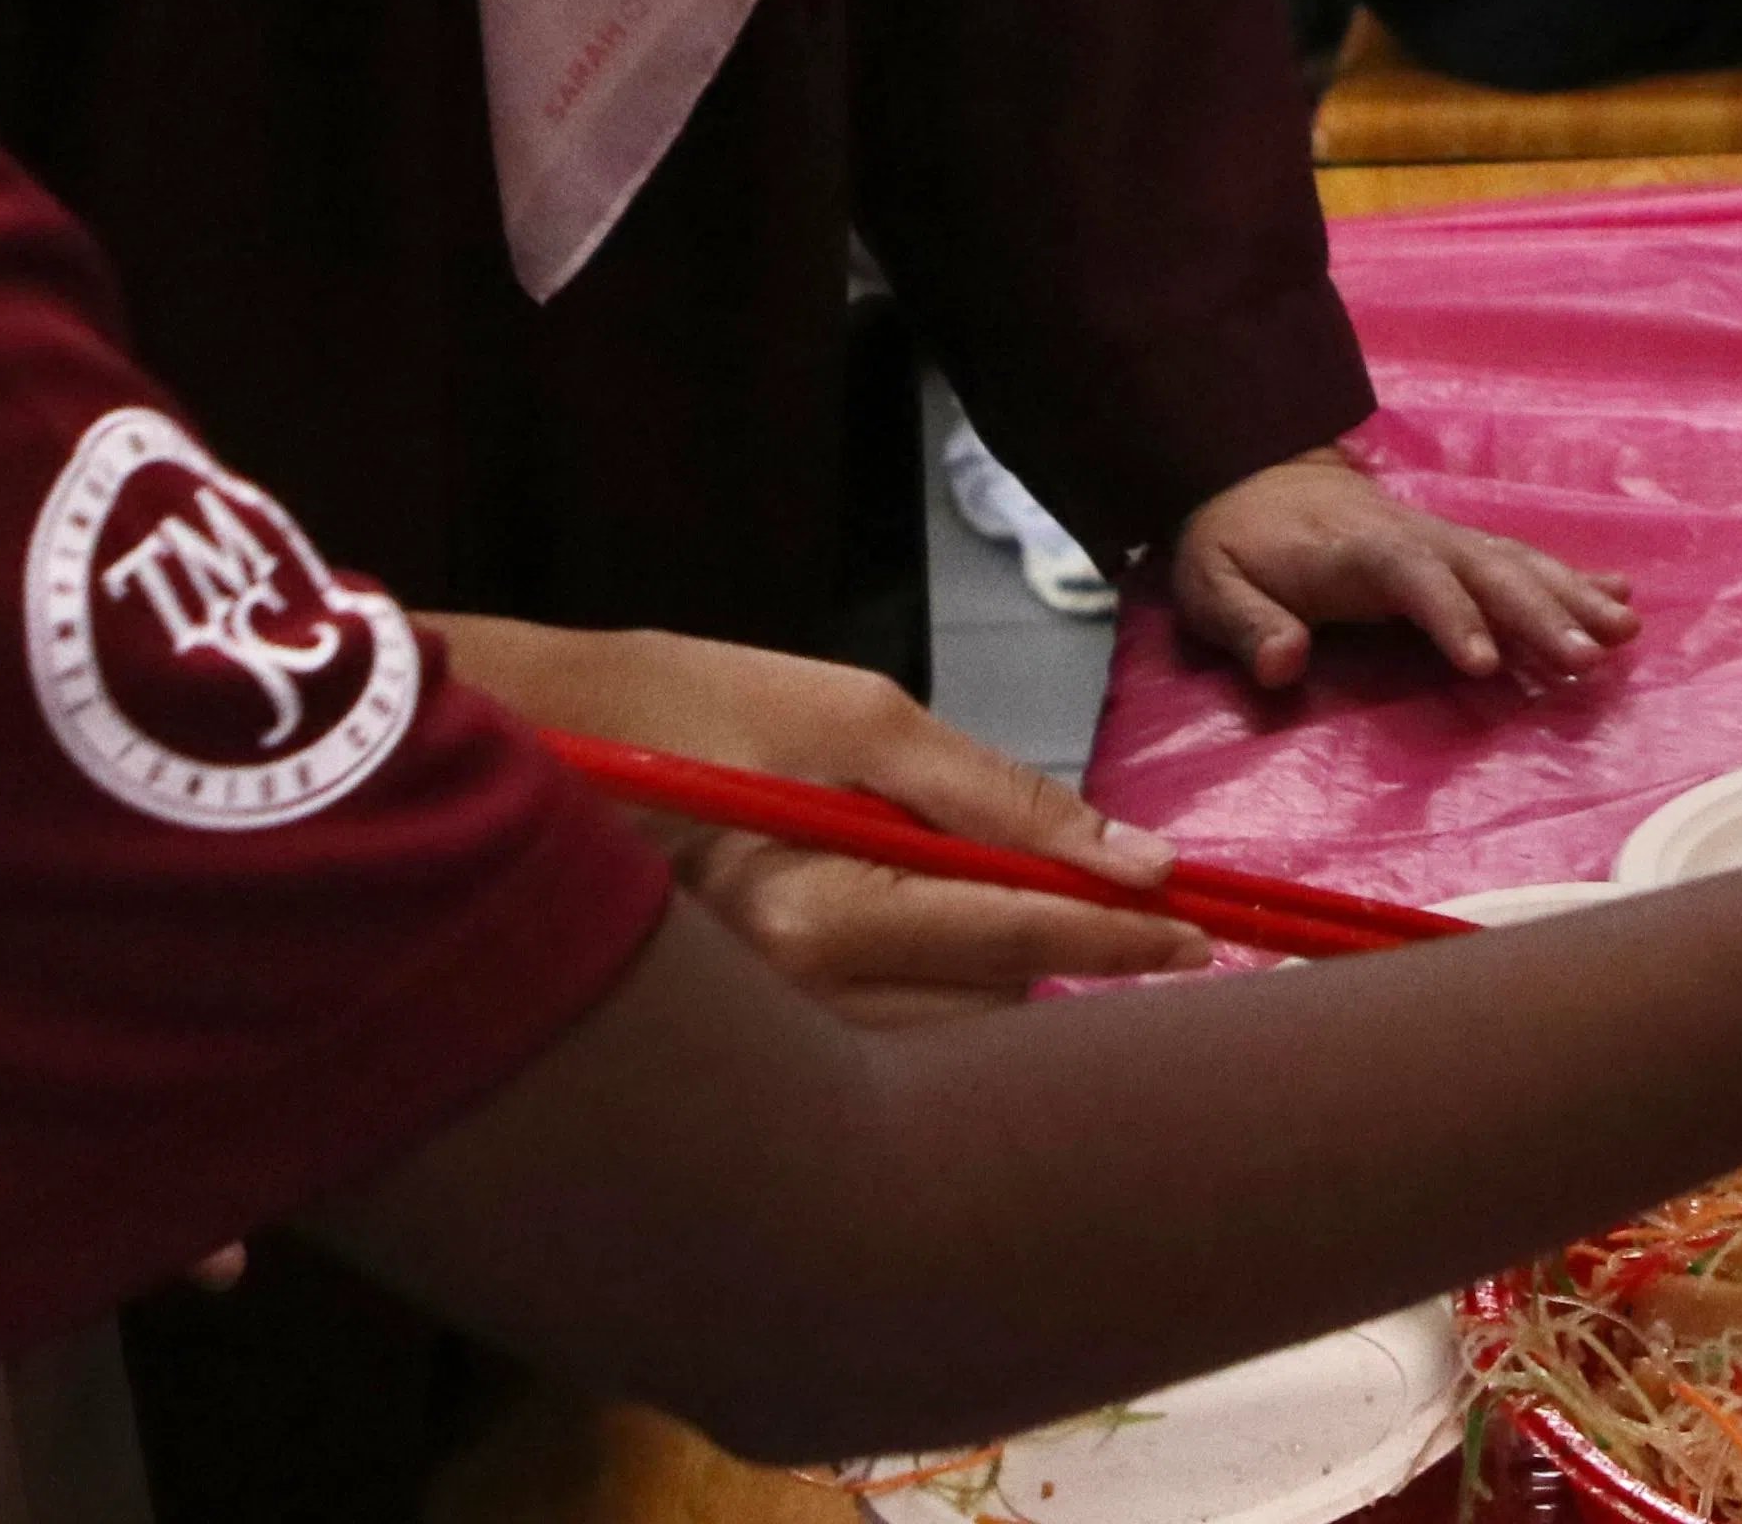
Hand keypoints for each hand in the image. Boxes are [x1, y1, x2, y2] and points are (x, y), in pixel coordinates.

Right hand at [433, 617, 1206, 1019]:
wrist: (532, 750)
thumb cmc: (686, 704)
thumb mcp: (853, 715)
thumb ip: (992, 795)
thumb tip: (1127, 855)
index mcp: (815, 911)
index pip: (1016, 938)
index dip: (1124, 933)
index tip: (1209, 929)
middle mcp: (791, 1001)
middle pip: (994, 1009)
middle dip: (1066, 957)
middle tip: (1135, 915)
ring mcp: (767, 1032)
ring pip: (947, 1038)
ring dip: (1002, 980)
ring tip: (1021, 908)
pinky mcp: (755, 1036)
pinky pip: (885, 1038)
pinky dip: (935, 994)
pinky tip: (937, 937)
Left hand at [1170, 451, 1638, 689]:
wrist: (1253, 477)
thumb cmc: (1232, 547)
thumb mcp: (1209, 587)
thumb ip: (1247, 625)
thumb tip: (1284, 664)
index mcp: (1352, 550)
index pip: (1409, 576)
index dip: (1449, 614)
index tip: (1485, 663)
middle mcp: (1410, 536)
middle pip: (1484, 568)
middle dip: (1539, 611)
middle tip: (1588, 659)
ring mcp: (1440, 538)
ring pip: (1515, 562)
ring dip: (1572, 596)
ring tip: (1625, 633)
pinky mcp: (1457, 548)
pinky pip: (1522, 559)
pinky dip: (1573, 577)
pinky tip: (1621, 598)